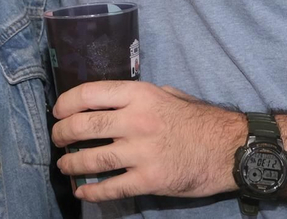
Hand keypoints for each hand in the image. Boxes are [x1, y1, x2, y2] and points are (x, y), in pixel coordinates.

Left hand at [51, 81, 246, 201]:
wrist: (229, 149)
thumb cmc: (200, 120)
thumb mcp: (169, 95)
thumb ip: (139, 97)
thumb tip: (110, 100)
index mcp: (140, 95)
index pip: (90, 94)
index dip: (66, 102)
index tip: (58, 111)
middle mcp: (137, 121)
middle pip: (84, 126)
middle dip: (62, 133)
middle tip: (57, 139)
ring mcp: (142, 152)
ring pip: (92, 158)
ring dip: (72, 163)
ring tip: (64, 165)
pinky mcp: (149, 180)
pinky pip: (112, 187)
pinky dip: (92, 191)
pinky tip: (83, 191)